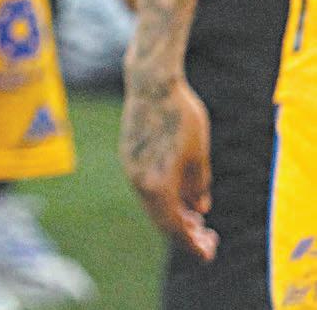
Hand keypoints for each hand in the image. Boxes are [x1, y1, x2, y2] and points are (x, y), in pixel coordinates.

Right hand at [121, 73, 215, 261]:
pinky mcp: (128, 155)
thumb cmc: (182, 117)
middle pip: (160, 219)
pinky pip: (145, 187)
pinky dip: (162, 198)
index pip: (175, 226)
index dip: (192, 243)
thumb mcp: (200, 155)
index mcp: (157, 184)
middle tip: (207, 238)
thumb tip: (198, 209)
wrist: (151, 84)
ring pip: (151, 203)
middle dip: (184, 233)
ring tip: (196, 219)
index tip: (208, 252)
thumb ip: (199, 186)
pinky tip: (177, 195)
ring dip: (172, 215)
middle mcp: (138, 180)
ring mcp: (130, 167)